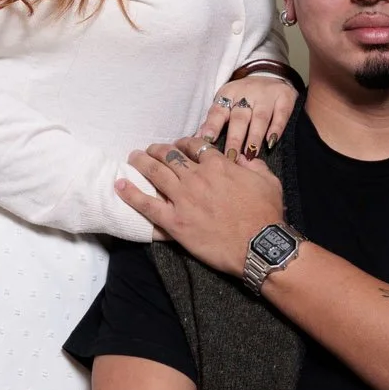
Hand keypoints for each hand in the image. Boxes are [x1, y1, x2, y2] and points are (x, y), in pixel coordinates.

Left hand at [119, 136, 285, 275]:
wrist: (258, 245)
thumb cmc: (266, 214)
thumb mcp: (269, 181)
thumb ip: (255, 165)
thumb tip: (244, 159)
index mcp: (219, 165)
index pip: (195, 146)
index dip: (183, 143)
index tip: (179, 146)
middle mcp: (197, 177)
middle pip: (170, 155)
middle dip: (158, 149)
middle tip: (150, 150)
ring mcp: (183, 198)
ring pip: (155, 173)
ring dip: (141, 162)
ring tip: (133, 157)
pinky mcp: (174, 221)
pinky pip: (146, 204)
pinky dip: (130, 193)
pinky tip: (119, 185)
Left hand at [197, 73, 297, 160]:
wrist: (269, 74)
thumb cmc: (242, 97)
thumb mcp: (225, 103)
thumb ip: (213, 122)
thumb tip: (196, 139)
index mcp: (228, 94)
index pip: (218, 111)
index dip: (212, 126)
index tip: (208, 141)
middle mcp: (246, 93)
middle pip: (239, 118)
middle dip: (235, 138)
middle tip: (231, 156)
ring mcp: (266, 95)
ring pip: (260, 118)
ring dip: (254, 136)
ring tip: (250, 154)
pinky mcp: (285, 97)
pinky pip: (281, 114)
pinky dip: (276, 128)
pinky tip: (271, 142)